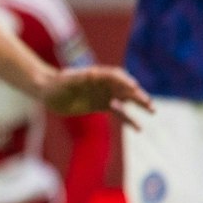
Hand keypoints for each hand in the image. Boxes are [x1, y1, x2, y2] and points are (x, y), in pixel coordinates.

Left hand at [38, 63, 152, 128]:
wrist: (50, 93)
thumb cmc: (57, 84)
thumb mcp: (67, 80)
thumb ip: (79, 77)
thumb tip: (93, 74)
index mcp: (98, 74)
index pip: (115, 76)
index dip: (124, 81)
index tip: (133, 87)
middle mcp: (105, 84)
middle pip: (125, 88)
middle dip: (137, 94)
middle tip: (148, 102)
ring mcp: (106, 95)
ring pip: (127, 100)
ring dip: (139, 105)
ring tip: (152, 111)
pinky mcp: (103, 106)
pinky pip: (120, 113)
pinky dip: (129, 120)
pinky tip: (139, 129)